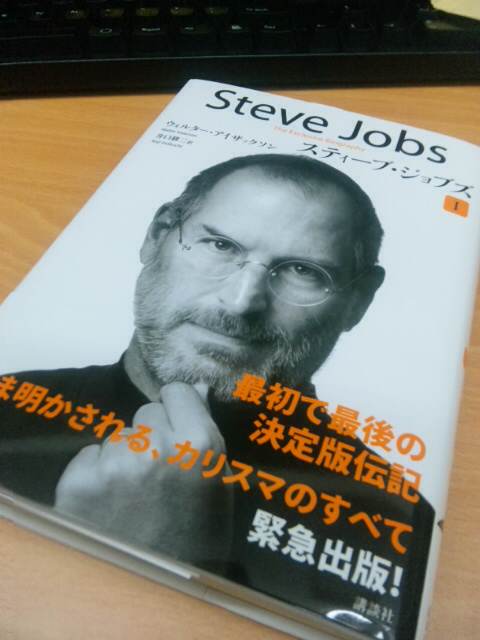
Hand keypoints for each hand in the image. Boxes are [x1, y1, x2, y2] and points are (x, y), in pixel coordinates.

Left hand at [55, 383, 232, 565]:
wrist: (152, 595)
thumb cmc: (195, 537)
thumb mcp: (219, 485)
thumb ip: (207, 433)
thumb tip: (198, 389)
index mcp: (200, 445)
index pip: (177, 392)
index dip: (177, 410)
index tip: (175, 429)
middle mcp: (157, 446)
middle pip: (146, 412)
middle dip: (151, 434)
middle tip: (156, 472)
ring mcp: (116, 462)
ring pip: (118, 435)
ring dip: (124, 456)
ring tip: (132, 494)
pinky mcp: (80, 479)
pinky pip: (90, 455)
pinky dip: (97, 473)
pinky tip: (108, 502)